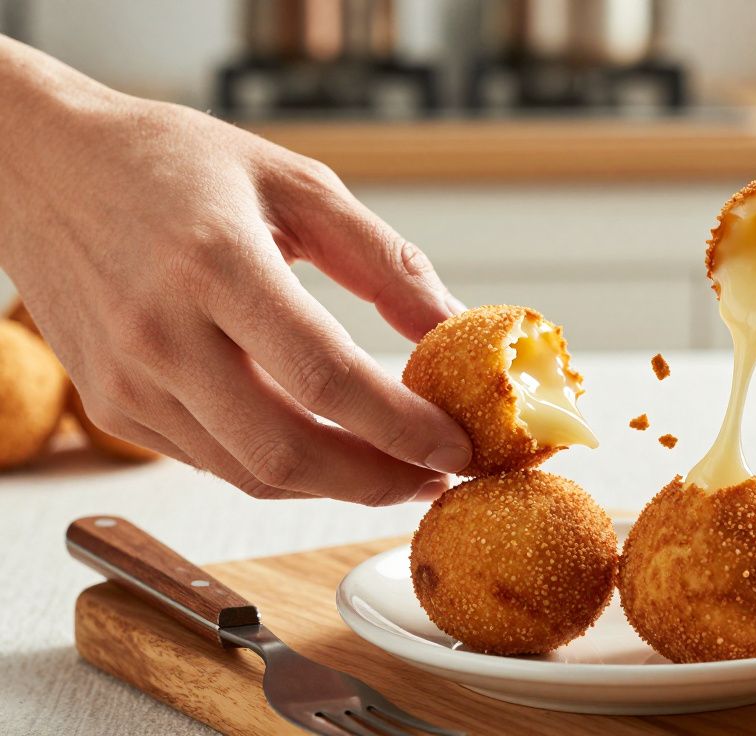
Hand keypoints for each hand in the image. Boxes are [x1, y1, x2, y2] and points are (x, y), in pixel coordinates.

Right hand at [0, 38, 470, 503]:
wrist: (37, 166)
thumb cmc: (168, 162)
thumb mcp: (293, 182)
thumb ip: (382, 258)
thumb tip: (452, 325)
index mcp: (216, 264)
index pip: (326, 376)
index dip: (402, 426)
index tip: (457, 446)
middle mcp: (161, 333)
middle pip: (287, 451)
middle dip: (378, 481)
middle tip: (435, 476)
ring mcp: (127, 380)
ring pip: (251, 474)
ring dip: (335, 486)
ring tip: (397, 468)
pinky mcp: (112, 406)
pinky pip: (214, 463)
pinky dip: (281, 468)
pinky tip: (327, 446)